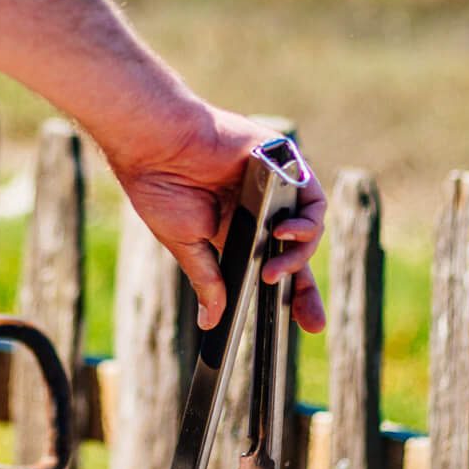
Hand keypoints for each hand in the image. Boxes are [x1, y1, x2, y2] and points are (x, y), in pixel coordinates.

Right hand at [105, 99, 326, 333]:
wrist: (157, 145)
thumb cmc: (161, 188)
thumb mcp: (187, 244)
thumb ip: (208, 280)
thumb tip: (211, 321)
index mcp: (239, 228)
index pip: (273, 265)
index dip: (290, 294)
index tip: (303, 324)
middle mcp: (261, 208)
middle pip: (297, 252)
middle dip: (308, 289)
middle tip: (311, 321)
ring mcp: (274, 186)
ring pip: (308, 228)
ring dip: (298, 256)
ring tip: (273, 271)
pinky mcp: (283, 163)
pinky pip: (312, 198)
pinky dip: (305, 221)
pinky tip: (284, 234)